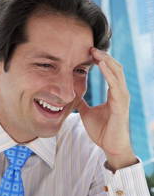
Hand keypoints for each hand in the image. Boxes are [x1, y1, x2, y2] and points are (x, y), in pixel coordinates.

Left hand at [76, 47, 137, 171]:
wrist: (110, 147)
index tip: (89, 52)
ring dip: (106, 61)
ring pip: (117, 73)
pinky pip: (115, 85)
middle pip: (115, 68)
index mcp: (114, 93)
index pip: (110, 72)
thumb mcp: (87, 113)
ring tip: (95, 52)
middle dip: (103, 56)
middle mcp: (120, 93)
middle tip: (91, 47)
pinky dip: (108, 73)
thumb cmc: (102, 131)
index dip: (102, 61)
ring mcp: (121, 98)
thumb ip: (82, 103)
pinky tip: (100, 64)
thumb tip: (73, 96)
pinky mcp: (120, 105)